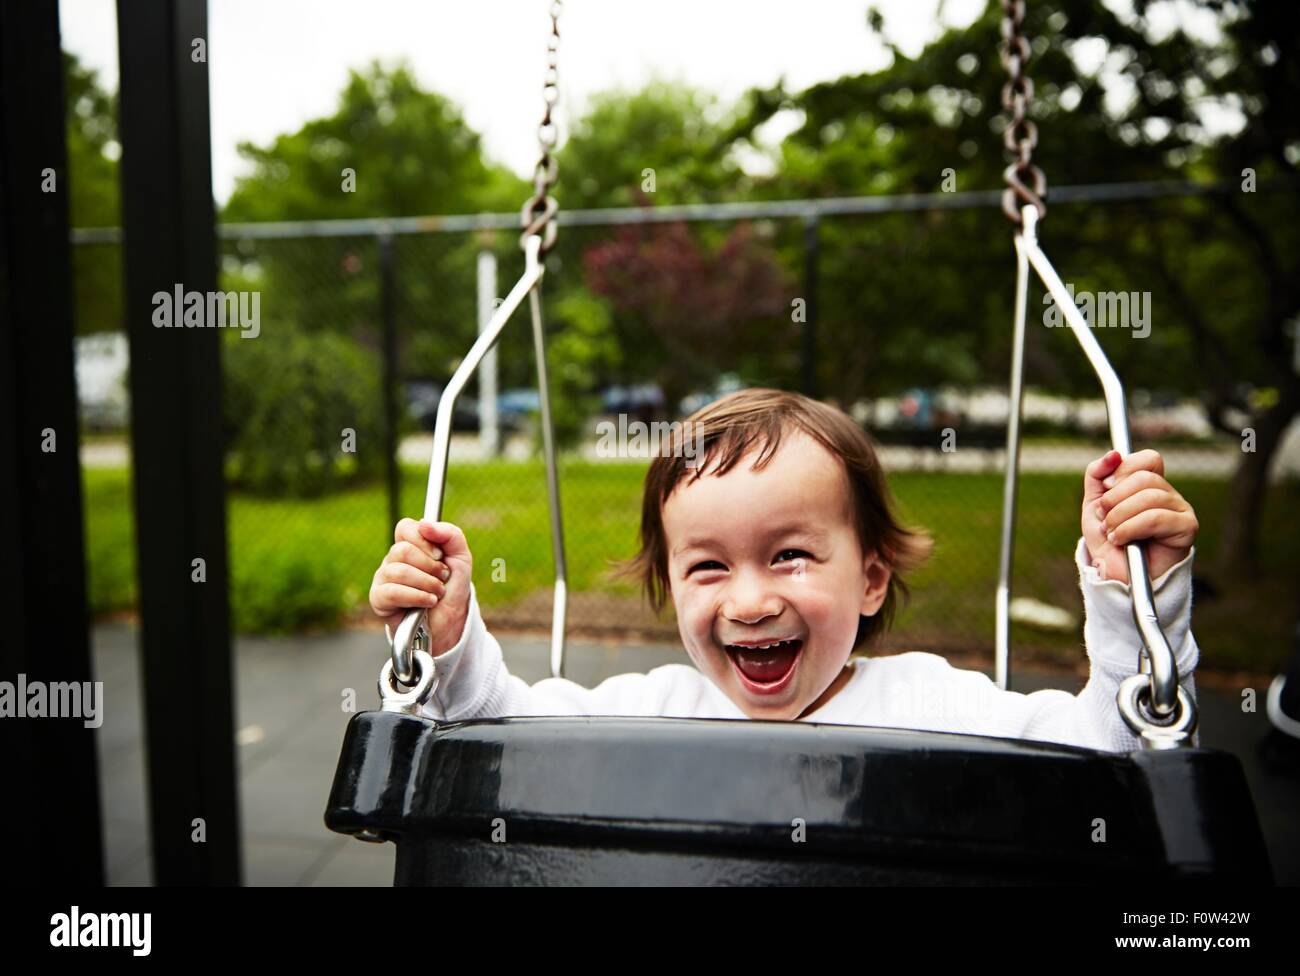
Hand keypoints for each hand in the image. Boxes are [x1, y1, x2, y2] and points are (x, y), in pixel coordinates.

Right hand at [369, 518, 473, 654]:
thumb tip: (425, 524)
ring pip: (398, 571)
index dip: (424, 540)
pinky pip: (392, 592)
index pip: (404, 528)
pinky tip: (428, 602)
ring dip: (427, 584)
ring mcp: (383, 579)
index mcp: (409, 545)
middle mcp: (393, 559)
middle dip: (430, 567)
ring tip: (437, 593)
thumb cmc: (452, 588)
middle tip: (442, 578)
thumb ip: (450, 535)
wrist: (451, 622)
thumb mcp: (461, 557)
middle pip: (402, 550)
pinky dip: (416, 597)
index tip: (440, 556)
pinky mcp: (379, 599)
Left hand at [1082, 449, 1197, 584]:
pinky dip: (1130, 528)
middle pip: (1145, 478)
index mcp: (1150, 485)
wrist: (1117, 576)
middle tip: (1104, 519)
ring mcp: (1181, 510)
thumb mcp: (1094, 506)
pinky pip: (1156, 517)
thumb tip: (1113, 454)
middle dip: (1115, 499)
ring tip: (1111, 533)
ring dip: (1119, 517)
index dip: (1123, 470)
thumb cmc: (1110, 543)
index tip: (1105, 489)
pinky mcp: (1187, 528)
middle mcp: (1169, 495)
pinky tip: (1121, 540)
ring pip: (1149, 496)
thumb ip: (1096, 476)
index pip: (1149, 459)